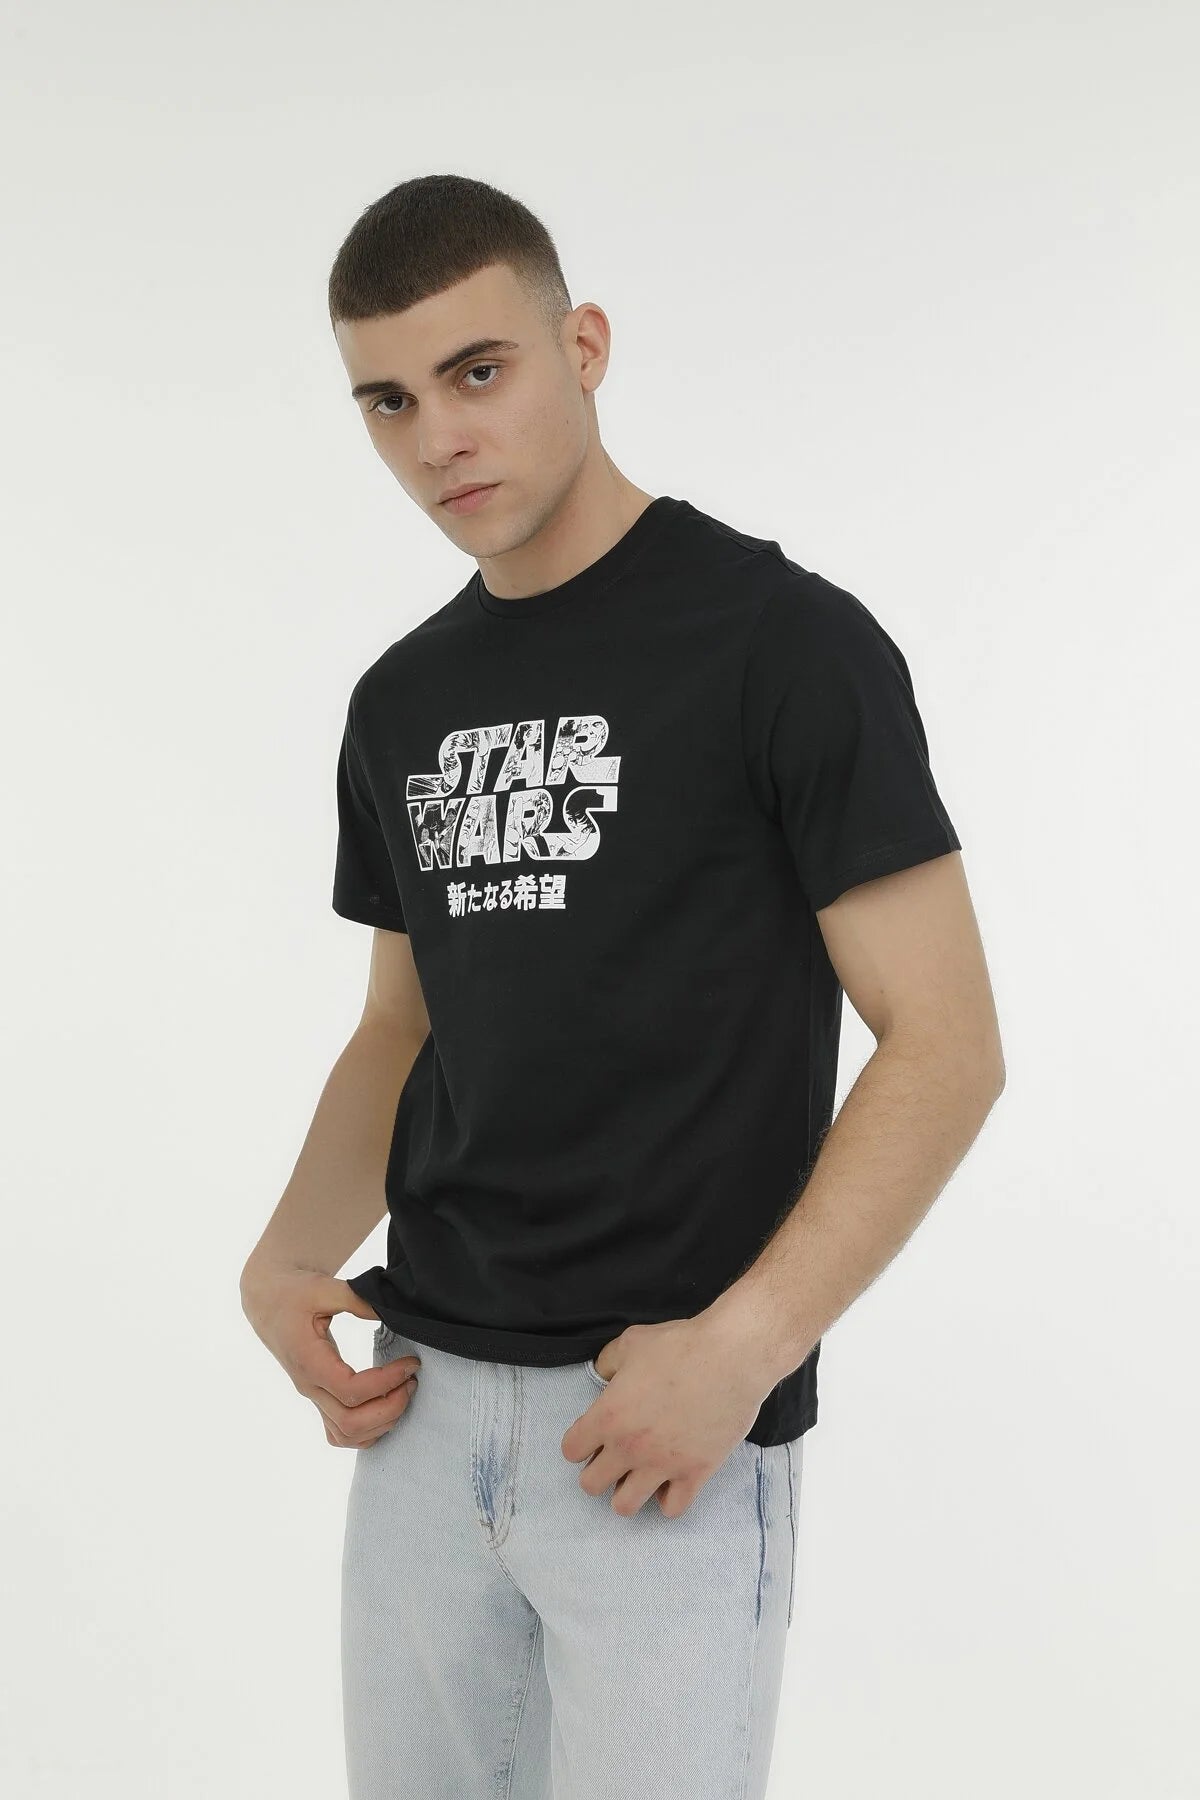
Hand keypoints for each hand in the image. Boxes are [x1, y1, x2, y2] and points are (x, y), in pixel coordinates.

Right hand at [240, 1260, 421, 1447]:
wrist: (268, 1302)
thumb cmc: (294, 1294)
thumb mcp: (323, 1287)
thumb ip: (357, 1299)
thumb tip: (390, 1312)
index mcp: (309, 1361)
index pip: (351, 1391)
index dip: (387, 1382)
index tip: (410, 1363)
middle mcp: (309, 1387)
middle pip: (351, 1423)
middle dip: (390, 1408)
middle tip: (411, 1381)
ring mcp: (312, 1397)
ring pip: (345, 1435)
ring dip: (380, 1423)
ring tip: (403, 1392)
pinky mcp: (318, 1398)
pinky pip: (339, 1433)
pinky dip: (365, 1431)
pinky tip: (385, 1409)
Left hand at [560, 1316, 776, 1517]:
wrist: (731, 1356)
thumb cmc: (681, 1345)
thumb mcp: (632, 1342)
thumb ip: (608, 1363)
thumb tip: (605, 1377)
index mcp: (608, 1415)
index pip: (571, 1450)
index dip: (580, 1441)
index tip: (595, 1434)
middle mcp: (629, 1447)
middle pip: (590, 1485)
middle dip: (598, 1471)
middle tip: (615, 1455)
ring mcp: (662, 1465)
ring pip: (625, 1506)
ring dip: (627, 1491)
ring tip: (639, 1473)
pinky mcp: (695, 1474)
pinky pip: (671, 1509)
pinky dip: (667, 1498)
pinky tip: (671, 1479)